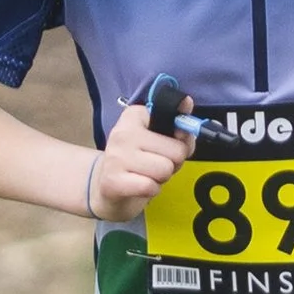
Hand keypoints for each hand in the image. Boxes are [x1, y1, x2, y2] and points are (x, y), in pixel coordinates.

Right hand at [86, 99, 191, 222]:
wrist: (106, 186)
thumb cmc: (139, 161)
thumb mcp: (160, 139)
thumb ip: (179, 126)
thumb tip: (187, 102)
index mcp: (134, 115)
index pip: (178, 126)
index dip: (179, 142)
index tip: (164, 146)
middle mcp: (122, 132)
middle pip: (176, 151)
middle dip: (172, 163)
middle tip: (155, 164)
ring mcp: (116, 157)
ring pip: (165, 169)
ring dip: (161, 178)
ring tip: (147, 174)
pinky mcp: (113, 181)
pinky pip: (151, 187)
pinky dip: (151, 190)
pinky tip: (139, 186)